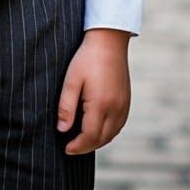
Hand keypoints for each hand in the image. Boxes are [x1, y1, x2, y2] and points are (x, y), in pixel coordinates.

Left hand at [56, 28, 131, 154]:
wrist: (109, 40)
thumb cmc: (87, 58)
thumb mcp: (71, 80)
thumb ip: (66, 106)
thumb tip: (62, 130)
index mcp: (101, 103)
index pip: (90, 136)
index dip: (77, 146)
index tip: (66, 149)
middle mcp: (116, 108)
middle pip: (102, 139)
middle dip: (86, 147)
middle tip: (72, 148)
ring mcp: (124, 104)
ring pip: (112, 134)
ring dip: (98, 141)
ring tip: (82, 141)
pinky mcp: (127, 100)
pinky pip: (118, 125)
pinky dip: (108, 132)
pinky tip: (97, 128)